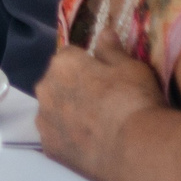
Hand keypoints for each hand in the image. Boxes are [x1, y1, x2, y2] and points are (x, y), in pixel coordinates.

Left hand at [36, 31, 164, 178]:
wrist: (136, 148)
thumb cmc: (134, 100)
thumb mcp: (130, 67)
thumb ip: (112, 49)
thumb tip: (104, 32)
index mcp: (63, 63)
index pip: (70, 56)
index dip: (87, 67)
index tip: (104, 79)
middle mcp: (45, 88)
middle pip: (57, 84)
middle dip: (73, 89)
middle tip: (101, 105)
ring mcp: (44, 120)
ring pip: (54, 111)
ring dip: (67, 115)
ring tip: (96, 128)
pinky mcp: (49, 147)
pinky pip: (56, 138)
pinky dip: (69, 140)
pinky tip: (89, 146)